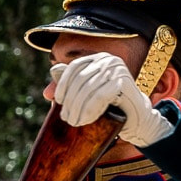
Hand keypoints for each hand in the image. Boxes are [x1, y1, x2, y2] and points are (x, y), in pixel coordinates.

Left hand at [52, 51, 172, 147]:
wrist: (134, 116)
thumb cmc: (107, 106)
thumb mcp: (83, 97)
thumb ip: (66, 91)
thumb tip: (46, 92)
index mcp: (97, 58)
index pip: (74, 67)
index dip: (62, 84)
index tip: (57, 102)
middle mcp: (109, 59)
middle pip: (80, 79)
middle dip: (70, 101)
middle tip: (66, 118)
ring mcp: (118, 69)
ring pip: (88, 88)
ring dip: (78, 108)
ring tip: (74, 122)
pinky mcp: (125, 81)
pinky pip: (100, 96)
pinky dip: (90, 109)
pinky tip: (87, 120)